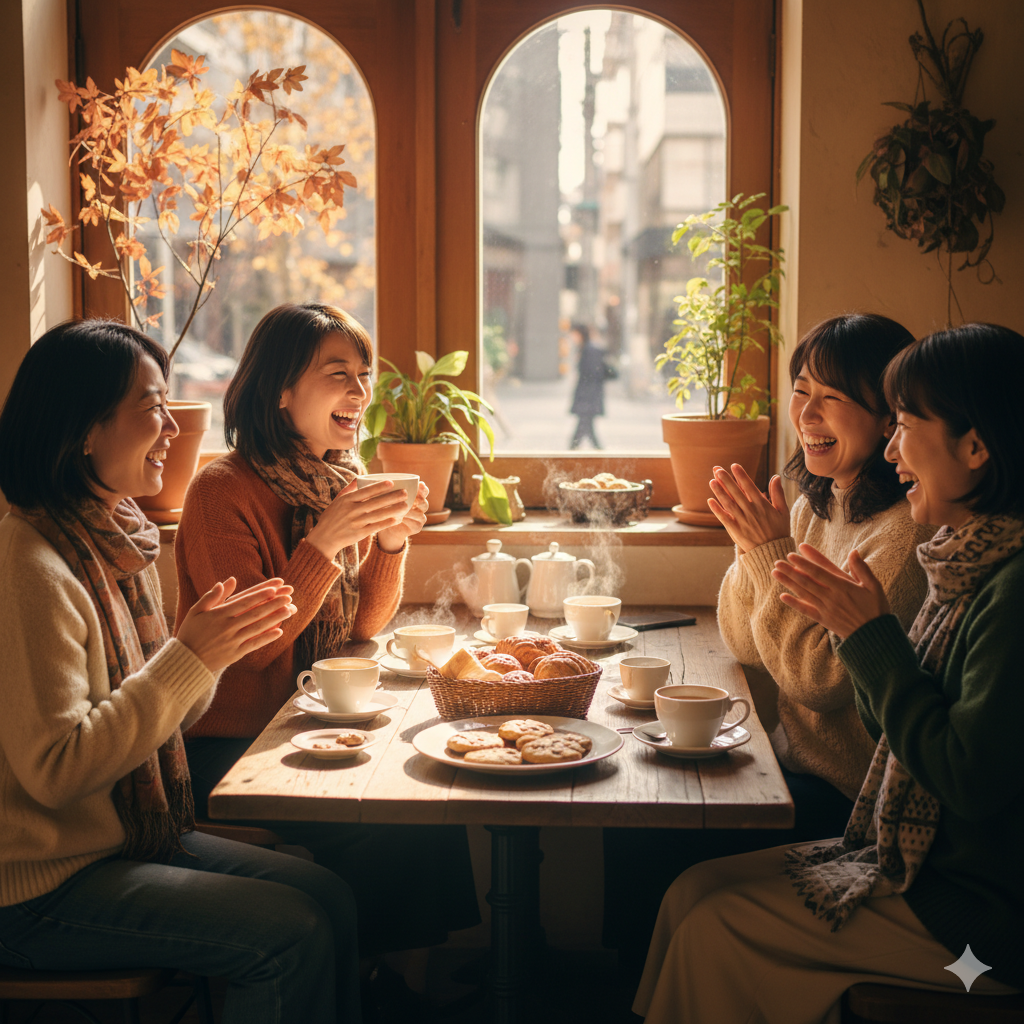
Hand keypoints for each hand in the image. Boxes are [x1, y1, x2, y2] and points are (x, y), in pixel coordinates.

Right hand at [177, 577, 295, 672]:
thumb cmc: (190, 632)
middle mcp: (227, 627)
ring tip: (289, 610)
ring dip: (275, 618)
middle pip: (255, 613)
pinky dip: (266, 638)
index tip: (275, 588)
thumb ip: (212, 596)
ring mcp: (233, 641)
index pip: (244, 602)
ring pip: (257, 628)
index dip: (260, 595)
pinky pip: (254, 644)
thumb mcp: (196, 611)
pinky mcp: (236, 654)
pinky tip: (280, 631)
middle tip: (289, 596)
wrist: (186, 660)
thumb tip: (229, 580)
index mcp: (218, 615)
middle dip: (273, 604)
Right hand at [305, 480, 409, 559]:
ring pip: (378, 515)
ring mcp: (356, 522)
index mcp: (347, 500)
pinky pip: (376, 527)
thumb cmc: (331, 517)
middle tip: (406, 493)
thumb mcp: (337, 501)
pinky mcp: (359, 534)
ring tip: (406, 506)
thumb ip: (349, 489)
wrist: (324, 538)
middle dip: (392, 497)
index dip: (379, 487)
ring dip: (393, 510)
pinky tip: (397, 519)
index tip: (392, 482)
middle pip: (375, 502)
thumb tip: (359, 477)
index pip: (366, 491)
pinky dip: (387, 523)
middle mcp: (352, 510)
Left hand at [377, 481, 428, 551]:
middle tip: (412, 497)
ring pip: (420, 513)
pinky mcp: (417, 527)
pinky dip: (408, 520)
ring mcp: (419, 517)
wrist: (385, 528)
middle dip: (419, 499)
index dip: (423, 488)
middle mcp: (420, 506)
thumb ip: (381, 488)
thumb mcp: (382, 497)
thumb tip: (360, 479)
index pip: (423, 490)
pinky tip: (401, 518)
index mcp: (415, 495)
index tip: (419, 484)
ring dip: (412, 510)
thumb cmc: (382, 509)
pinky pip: (415, 523)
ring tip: (404, 507)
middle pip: (424, 501)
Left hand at [708, 464, 789, 552]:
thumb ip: (778, 494)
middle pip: (736, 493)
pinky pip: (724, 518)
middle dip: (726, 480)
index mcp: (763, 505)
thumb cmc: (779, 530)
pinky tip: (710, 500)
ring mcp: (742, 521)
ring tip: (712, 481)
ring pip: (729, 504)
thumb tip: (776, 476)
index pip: (750, 487)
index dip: (741, 476)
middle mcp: (751, 512)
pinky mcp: (735, 531)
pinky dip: (717, 510)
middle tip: (717, 469)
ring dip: (719, 492)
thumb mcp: (783, 511)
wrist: (773, 552)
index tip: (734, 465)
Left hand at [771, 544, 889, 638]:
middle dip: (791, 570)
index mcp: (843, 586)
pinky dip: (794, 603)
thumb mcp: (874, 586)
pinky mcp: (824, 619)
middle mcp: (832, 597)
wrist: (875, 635)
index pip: (819, 571)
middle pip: (807, 581)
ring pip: (804, 593)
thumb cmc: (876, 608)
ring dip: (788, 583)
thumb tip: (854, 551)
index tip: (792, 554)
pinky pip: (806, 610)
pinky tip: (782, 596)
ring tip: (775, 573)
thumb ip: (862, 569)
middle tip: (777, 561)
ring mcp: (826, 608)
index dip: (805, 562)